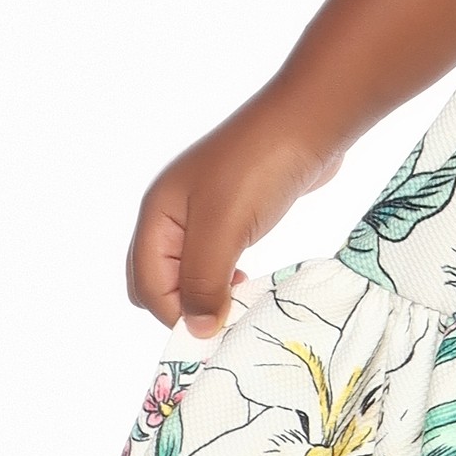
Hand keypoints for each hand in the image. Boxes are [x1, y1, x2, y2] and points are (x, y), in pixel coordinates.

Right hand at [126, 80, 344, 333]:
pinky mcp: (233, 211)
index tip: (216, 333)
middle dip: (183, 307)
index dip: (175, 314)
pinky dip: (225, 277)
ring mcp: (202, 211)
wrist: (309, 121)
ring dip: (207, 294)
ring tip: (240, 303)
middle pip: (157, 280)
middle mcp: (171, 214)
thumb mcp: (224, 229)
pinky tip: (249, 281)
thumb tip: (196, 330)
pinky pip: (215, 257)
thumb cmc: (260, 169)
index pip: (147, 285)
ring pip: (187, 270)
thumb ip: (203, 281)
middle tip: (224, 320)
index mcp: (157, 215)